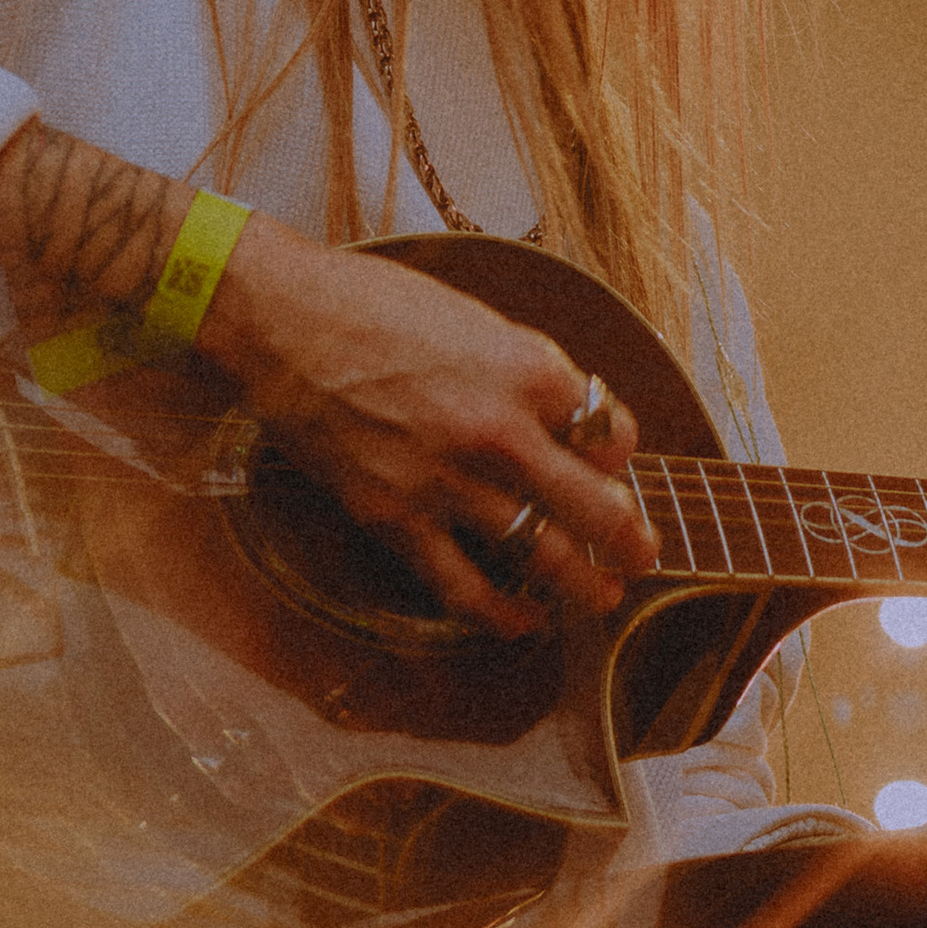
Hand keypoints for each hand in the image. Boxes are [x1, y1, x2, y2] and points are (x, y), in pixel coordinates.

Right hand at [0, 120, 653, 637]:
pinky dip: (502, 615)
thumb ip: (528, 371)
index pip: (610, 431)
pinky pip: (465, 587)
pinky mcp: (396, 518)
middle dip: (629, 540)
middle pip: (597, 507)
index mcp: (530, 368)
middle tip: (643, 555)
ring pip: (542, 555)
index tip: (613, 462)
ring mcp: (449, 481)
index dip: (619, 453)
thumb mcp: (477, 318)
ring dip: (582, 586)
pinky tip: (524, 622)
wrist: (284, 319)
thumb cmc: (376, 305)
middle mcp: (501, 429)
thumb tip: (570, 418)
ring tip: (602, 596)